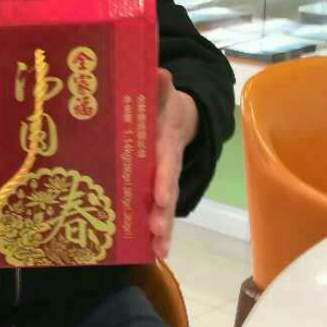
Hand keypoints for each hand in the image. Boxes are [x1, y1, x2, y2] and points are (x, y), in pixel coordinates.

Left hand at [149, 68, 198, 259]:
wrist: (177, 116)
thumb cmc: (162, 106)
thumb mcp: (161, 94)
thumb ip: (160, 86)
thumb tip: (160, 73)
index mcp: (165, 144)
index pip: (166, 163)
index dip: (163, 180)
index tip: (159, 197)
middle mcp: (166, 167)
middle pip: (167, 193)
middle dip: (163, 213)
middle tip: (156, 231)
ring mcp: (161, 181)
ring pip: (164, 209)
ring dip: (161, 230)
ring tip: (159, 250)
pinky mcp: (153, 190)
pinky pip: (155, 213)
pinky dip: (153, 233)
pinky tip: (150, 253)